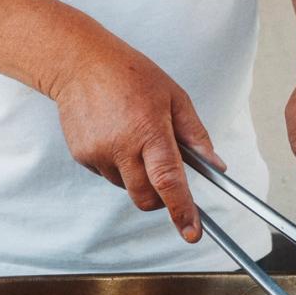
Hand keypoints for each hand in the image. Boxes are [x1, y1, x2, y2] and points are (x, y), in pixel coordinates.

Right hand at [49, 42, 226, 242]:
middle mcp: (121, 146)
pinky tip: (114, 135)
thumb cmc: (130, 74)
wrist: (79, 63)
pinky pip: (107, 174)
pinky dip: (117, 164)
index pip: (168, 180)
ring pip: (125, 186)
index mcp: (149, 130)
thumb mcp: (174, 96)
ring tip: (133, 137)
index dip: (181, 209)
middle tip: (166, 180)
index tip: (191, 232)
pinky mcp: (82, 156)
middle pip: (145, 197)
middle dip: (160, 199)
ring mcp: (98, 153)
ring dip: (137, 175)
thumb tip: (216, 165)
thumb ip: (195, 134)